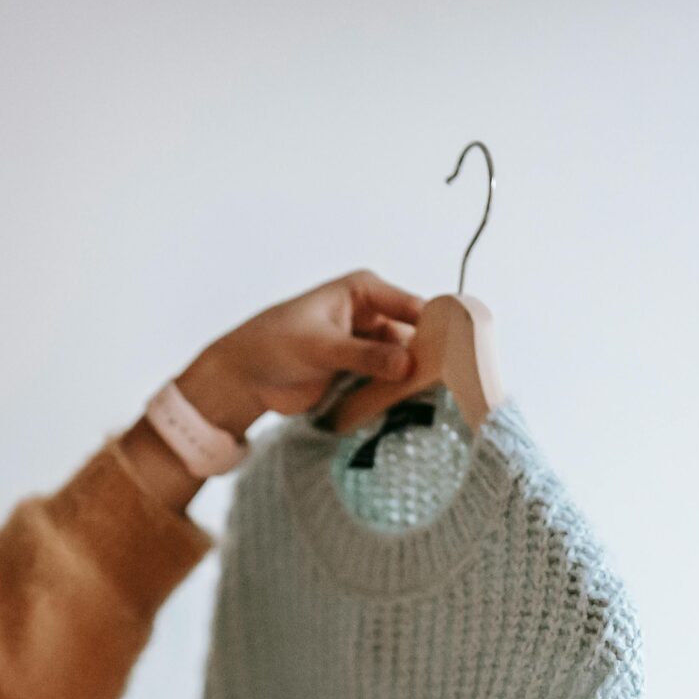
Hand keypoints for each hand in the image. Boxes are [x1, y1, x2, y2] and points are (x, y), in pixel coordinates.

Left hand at [177, 270, 426, 435]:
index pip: (411, 305)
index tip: (453, 354)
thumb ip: (365, 355)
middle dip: (425, 358)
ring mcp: (367, 345)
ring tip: (431, 399)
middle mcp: (371, 314)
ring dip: (411, 379)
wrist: (244, 378)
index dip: (433, 327)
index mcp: (364, 290)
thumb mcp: (322, 347)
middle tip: (446, 383)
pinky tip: (408, 407)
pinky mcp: (360, 372)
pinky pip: (387, 381)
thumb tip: (407, 363)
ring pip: (402, 361)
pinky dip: (395, 392)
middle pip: (411, 335)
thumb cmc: (273, 345)